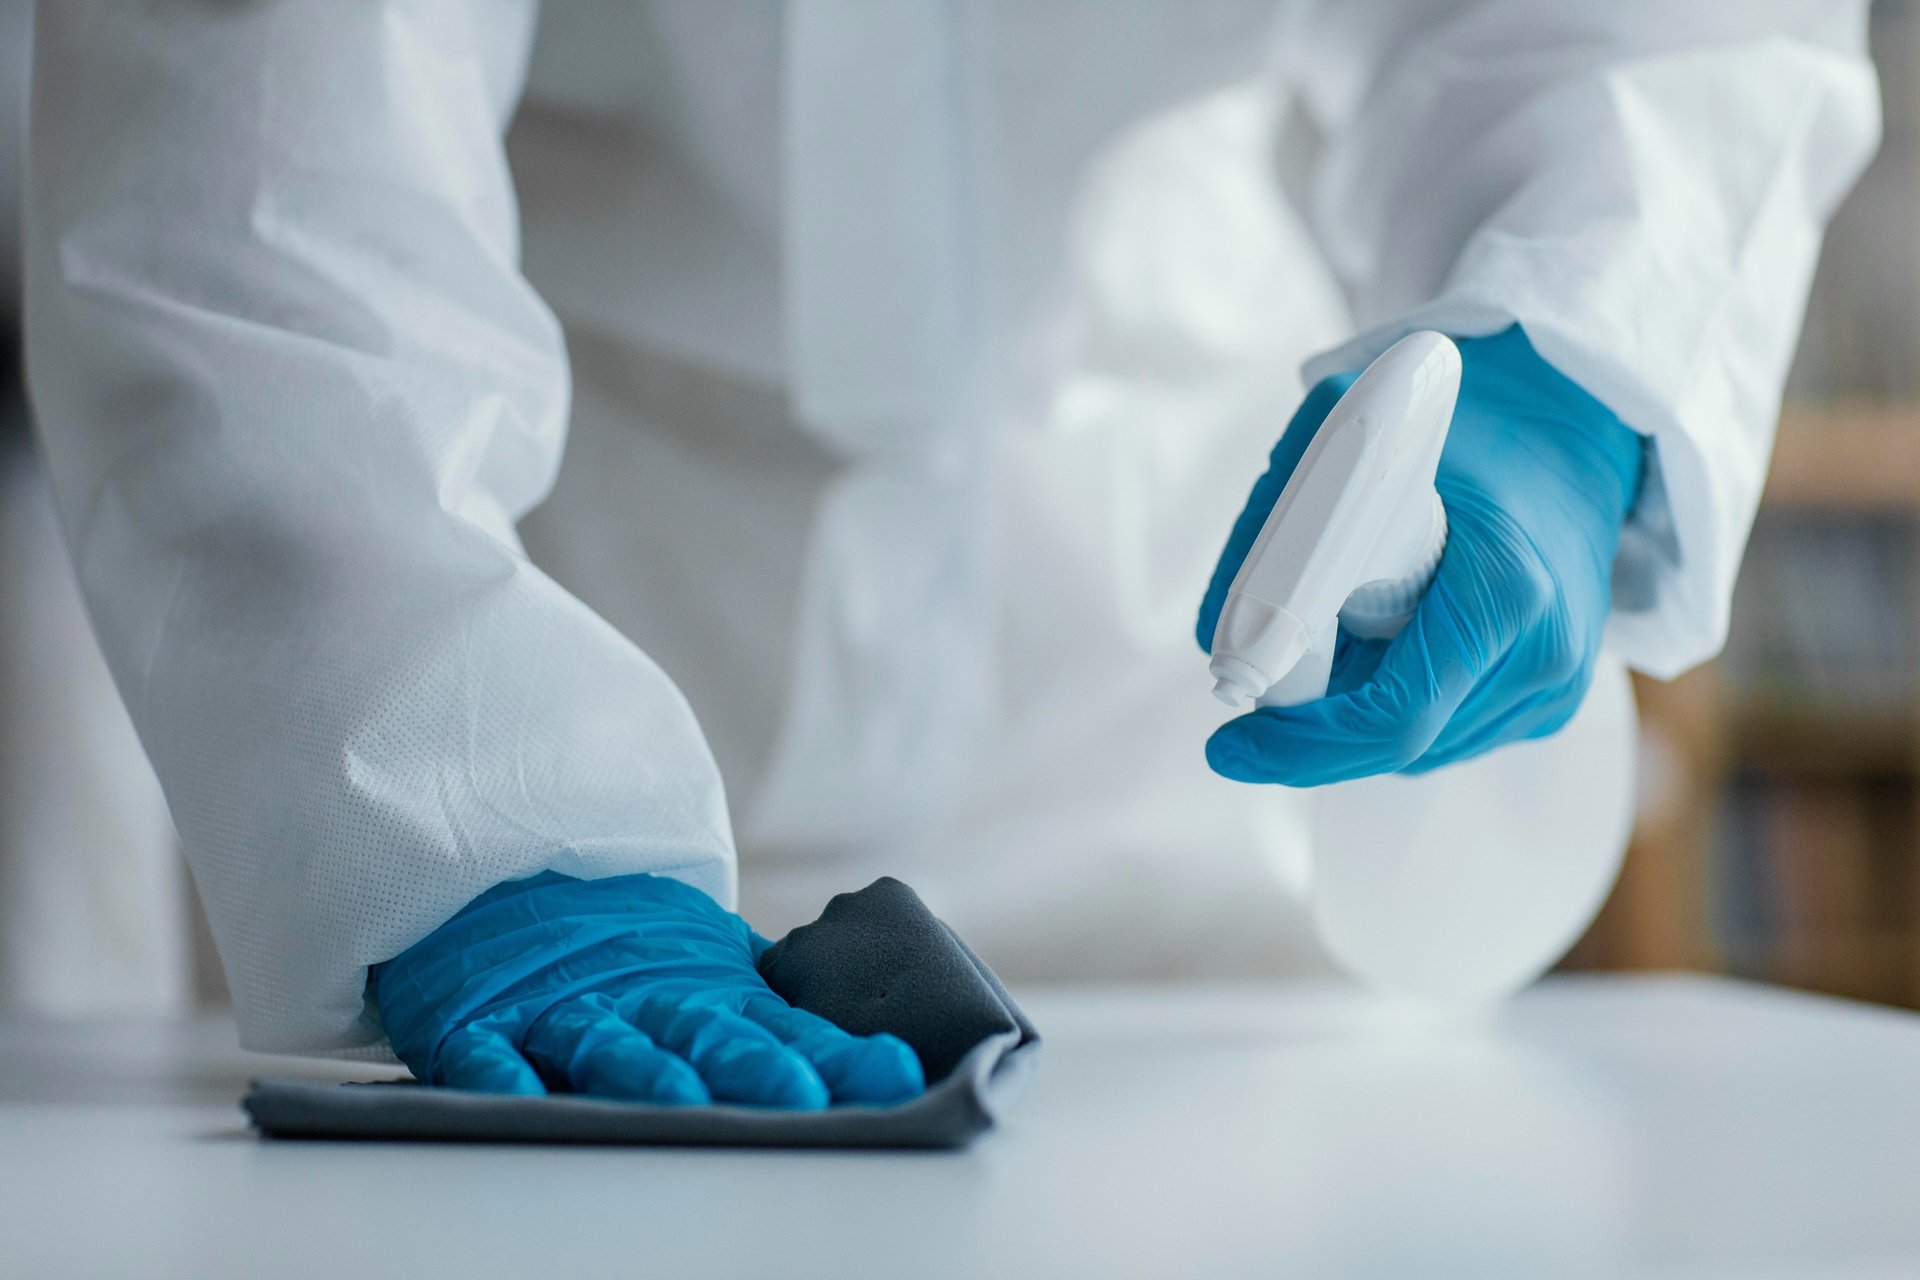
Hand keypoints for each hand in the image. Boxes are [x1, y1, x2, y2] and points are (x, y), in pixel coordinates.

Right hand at [371, 871, 925, 1106]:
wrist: (503, 869)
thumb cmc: (619, 941)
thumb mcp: (704, 968)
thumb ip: (772, 1013)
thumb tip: (875, 1057)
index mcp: (700, 994)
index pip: (780, 1027)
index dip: (833, 1053)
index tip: (891, 1074)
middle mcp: (641, 1002)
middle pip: (702, 1034)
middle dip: (752, 1065)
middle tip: (801, 1092)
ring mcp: (561, 1009)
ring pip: (607, 1043)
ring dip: (645, 1070)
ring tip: (682, 1098)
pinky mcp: (481, 1021)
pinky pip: (487, 1053)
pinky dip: (500, 1075)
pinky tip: (520, 1095)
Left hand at [1196, 325, 1643, 785]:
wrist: (1573, 421)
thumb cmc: (1462, 424)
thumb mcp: (1346, 436)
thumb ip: (1271, 525)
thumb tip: (1216, 635)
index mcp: (1506, 589)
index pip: (1393, 717)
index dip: (1301, 746)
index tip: (1231, 746)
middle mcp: (1546, 652)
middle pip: (1397, 746)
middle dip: (1314, 728)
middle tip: (1263, 680)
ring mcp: (1556, 684)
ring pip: (1418, 750)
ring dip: (1357, 714)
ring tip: (1347, 629)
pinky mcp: (1552, 697)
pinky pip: (1448, 733)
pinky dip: (1400, 703)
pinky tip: (1394, 637)